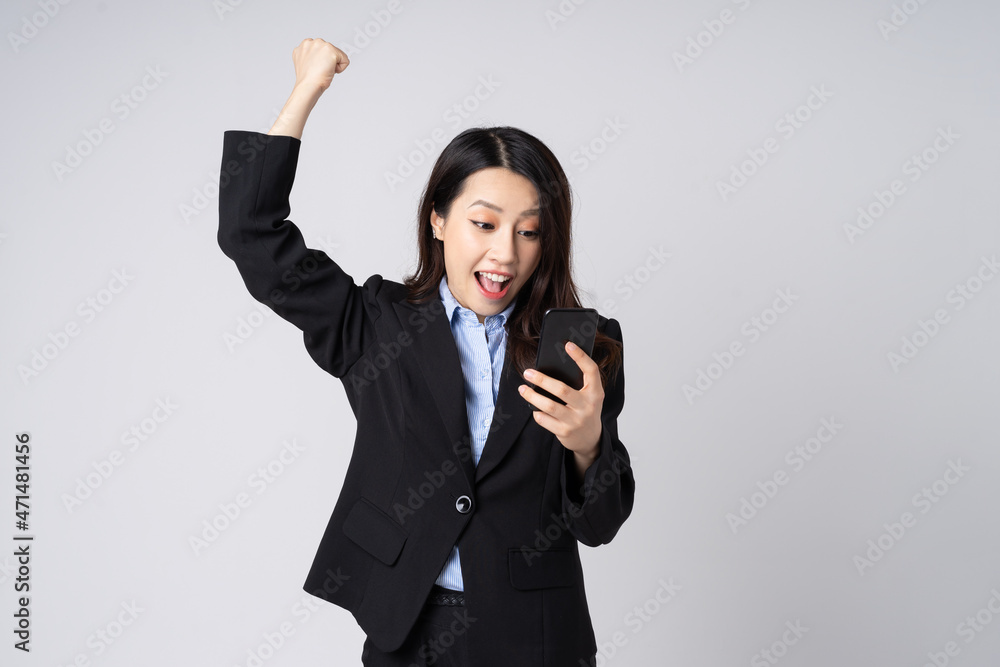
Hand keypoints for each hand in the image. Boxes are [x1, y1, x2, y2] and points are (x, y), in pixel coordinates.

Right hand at [291, 38, 349, 92]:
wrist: (308, 85)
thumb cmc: (307, 80)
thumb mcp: (308, 64)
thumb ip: (313, 57)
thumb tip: (321, 59)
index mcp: (304, 46)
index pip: (321, 50)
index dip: (321, 61)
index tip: (316, 68)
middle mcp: (311, 42)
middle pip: (330, 50)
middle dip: (328, 61)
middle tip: (319, 70)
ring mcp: (320, 44)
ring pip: (337, 54)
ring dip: (333, 64)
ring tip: (323, 70)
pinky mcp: (330, 49)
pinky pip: (345, 60)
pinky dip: (341, 69)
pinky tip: (330, 71)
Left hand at [518, 341, 603, 464]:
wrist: (590, 439)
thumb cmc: (585, 410)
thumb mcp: (589, 396)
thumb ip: (579, 384)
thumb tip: (551, 367)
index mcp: (596, 393)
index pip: (591, 370)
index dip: (580, 356)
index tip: (568, 345)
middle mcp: (588, 406)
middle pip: (562, 389)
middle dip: (542, 379)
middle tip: (528, 372)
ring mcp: (576, 420)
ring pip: (549, 406)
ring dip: (532, 396)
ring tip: (522, 388)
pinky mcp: (565, 432)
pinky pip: (545, 420)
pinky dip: (537, 412)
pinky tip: (533, 407)